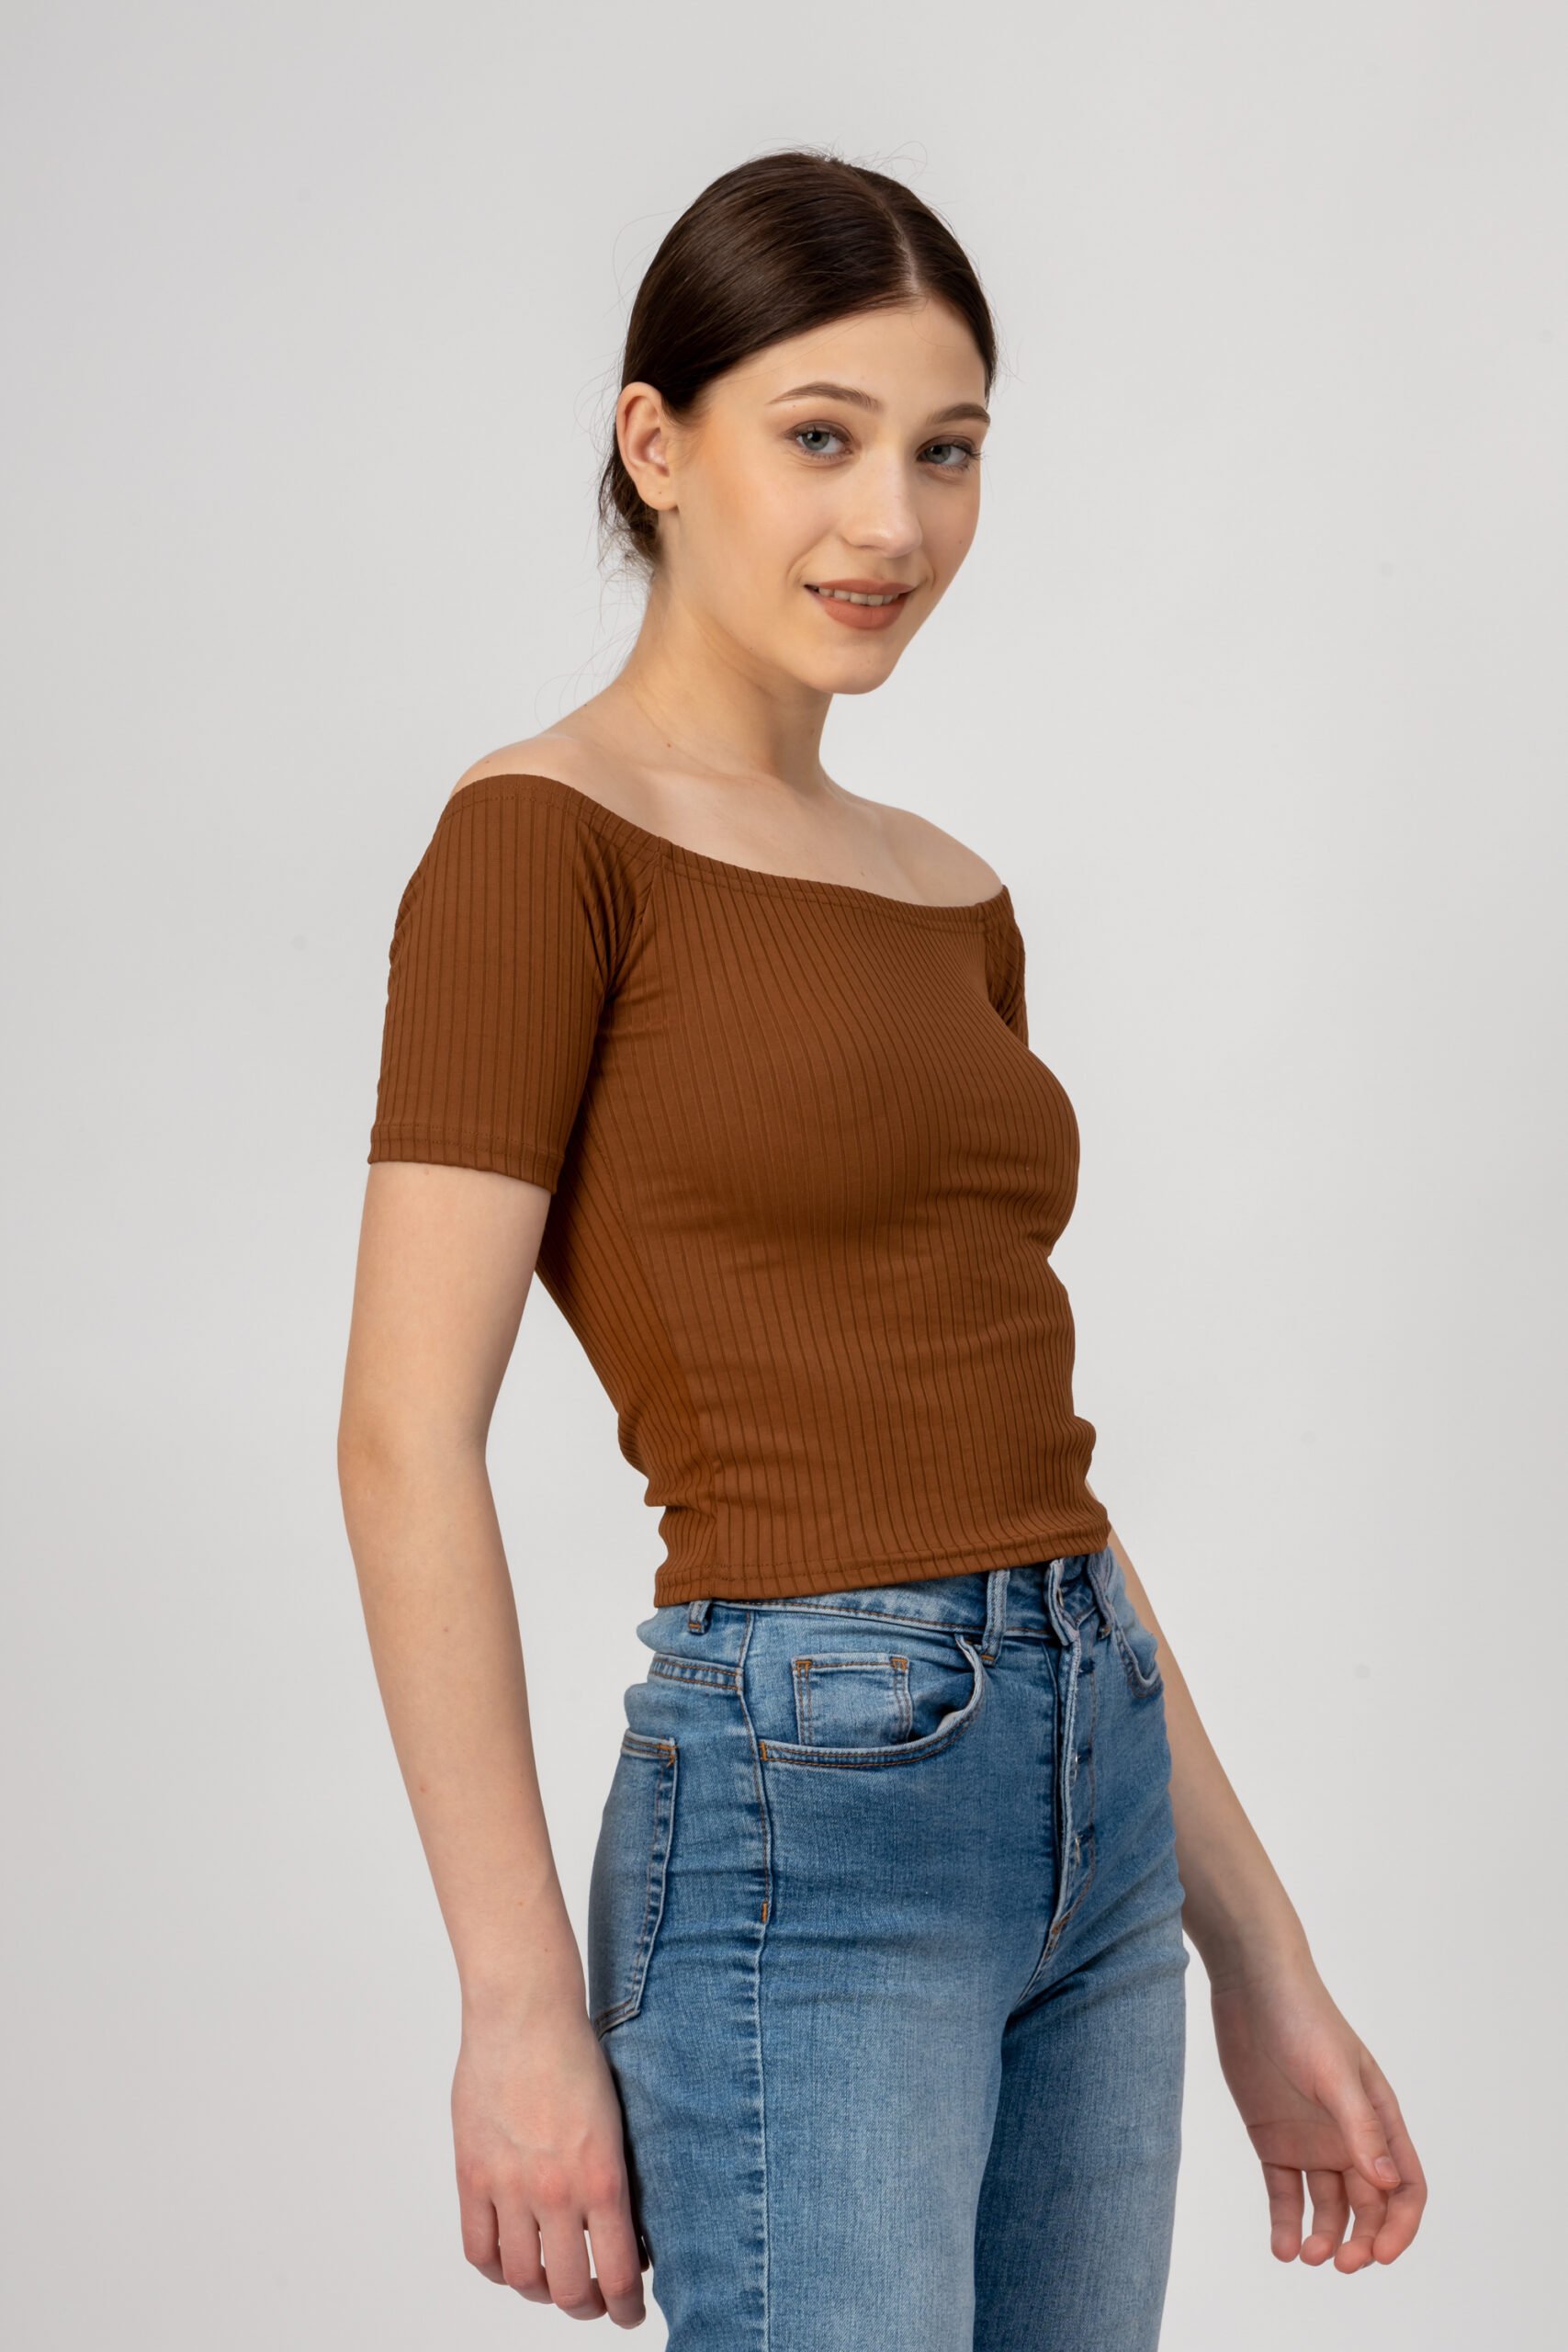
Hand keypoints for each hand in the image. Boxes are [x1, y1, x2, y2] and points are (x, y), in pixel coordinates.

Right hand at [452, 2001, 647, 2324]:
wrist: (526, 2010)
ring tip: (552, 2282)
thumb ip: (612, 2180)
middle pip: (569, 2290)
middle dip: (588, 2307)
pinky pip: (478, 2251)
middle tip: (595, 2303)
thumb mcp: (615, 2122)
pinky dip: (497, 2268)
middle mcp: (557, 2191)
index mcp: (603, 2177)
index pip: (620, 2275)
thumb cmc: (577, 2054)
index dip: (626, 2309)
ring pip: (522, 2278)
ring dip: (541, 2291)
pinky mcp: (472, 2176)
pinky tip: (511, 2259)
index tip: (630, 2312)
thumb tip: (621, 2234)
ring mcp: (509, 2186)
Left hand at [1209, 1956, 1426, 2270]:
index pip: (1405, 2186)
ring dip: (1322, 2235)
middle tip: (1338, 2262)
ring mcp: (1310, 2140)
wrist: (1249, 1983)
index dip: (1400, 2225)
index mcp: (1378, 2119)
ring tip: (1305, 2254)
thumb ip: (1358, 2128)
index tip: (1382, 2254)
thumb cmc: (1302, 2017)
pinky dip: (1286, 2223)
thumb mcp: (1333, 2073)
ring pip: (1326, 2206)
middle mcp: (1349, 2136)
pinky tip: (1282, 2247)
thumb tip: (1387, 2183)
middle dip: (1360, 2240)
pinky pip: (1284, 2193)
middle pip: (1367, 2206)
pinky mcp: (1272, 2139)